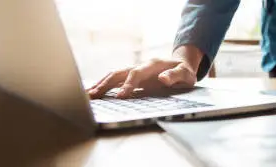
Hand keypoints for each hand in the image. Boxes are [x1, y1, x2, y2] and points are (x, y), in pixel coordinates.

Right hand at [86, 45, 202, 98]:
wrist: (180, 64)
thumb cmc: (184, 72)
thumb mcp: (186, 74)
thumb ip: (175, 76)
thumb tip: (162, 79)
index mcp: (152, 65)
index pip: (136, 74)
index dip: (128, 85)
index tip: (120, 97)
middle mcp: (140, 66)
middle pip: (119, 73)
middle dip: (106, 84)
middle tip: (95, 95)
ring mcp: (134, 70)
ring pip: (114, 75)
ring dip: (101, 84)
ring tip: (89, 95)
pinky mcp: (131, 76)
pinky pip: (115, 80)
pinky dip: (104, 85)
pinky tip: (95, 92)